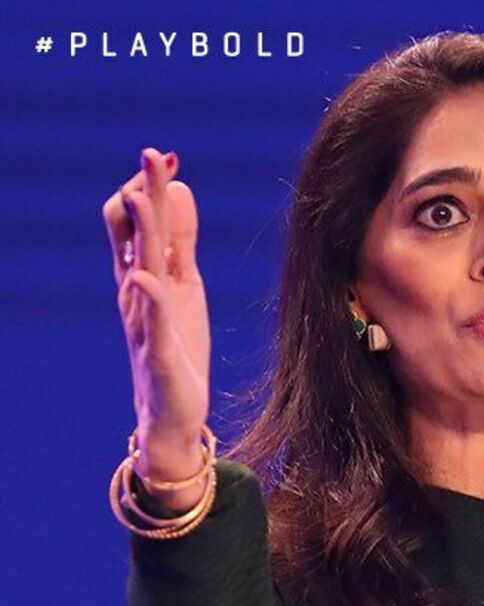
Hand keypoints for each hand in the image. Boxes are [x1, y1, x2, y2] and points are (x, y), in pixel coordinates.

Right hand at [102, 147, 211, 490]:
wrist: (171, 411)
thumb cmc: (175, 343)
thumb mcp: (184, 282)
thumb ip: (181, 238)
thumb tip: (179, 186)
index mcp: (146, 273)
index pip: (138, 221)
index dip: (148, 187)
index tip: (164, 155)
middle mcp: (137, 293)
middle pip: (137, 234)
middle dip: (144, 194)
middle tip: (153, 154)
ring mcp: (145, 323)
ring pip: (139, 269)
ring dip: (142, 233)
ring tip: (142, 197)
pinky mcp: (159, 354)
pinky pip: (151, 324)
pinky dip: (148, 299)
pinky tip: (145, 277)